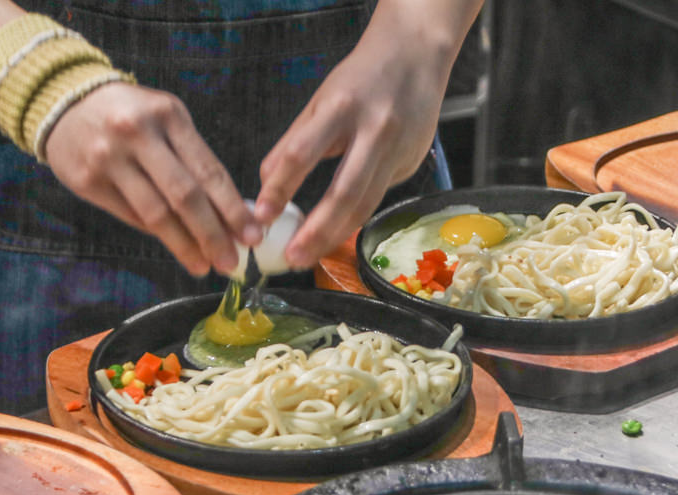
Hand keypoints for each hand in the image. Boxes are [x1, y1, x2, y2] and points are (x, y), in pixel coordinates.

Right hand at [45, 82, 262, 275]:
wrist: (62, 101)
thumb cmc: (129, 115)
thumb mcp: (166, 119)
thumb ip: (194, 159)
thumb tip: (227, 214)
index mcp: (168, 116)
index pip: (209, 171)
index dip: (233, 209)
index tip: (252, 235)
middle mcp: (138, 134)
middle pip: (185, 196)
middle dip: (213, 234)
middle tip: (231, 261)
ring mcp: (109, 158)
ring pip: (156, 213)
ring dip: (185, 245)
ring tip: (204, 266)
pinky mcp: (87, 181)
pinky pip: (130, 216)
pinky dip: (157, 234)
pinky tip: (176, 247)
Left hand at [254, 11, 452, 269]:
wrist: (416, 55)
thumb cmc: (362, 78)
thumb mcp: (320, 100)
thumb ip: (294, 142)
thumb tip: (266, 183)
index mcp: (341, 107)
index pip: (303, 154)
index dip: (280, 189)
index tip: (261, 215)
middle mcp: (374, 130)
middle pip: (344, 192)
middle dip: (316, 231)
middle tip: (293, 258)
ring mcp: (398, 149)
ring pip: (366, 204)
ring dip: (336, 235)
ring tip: (310, 256)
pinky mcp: (411, 163)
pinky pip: (379, 197)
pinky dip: (355, 217)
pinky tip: (337, 232)